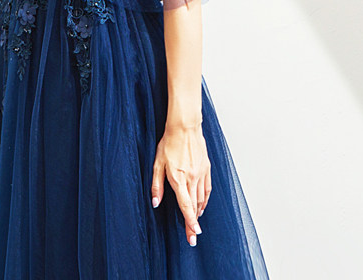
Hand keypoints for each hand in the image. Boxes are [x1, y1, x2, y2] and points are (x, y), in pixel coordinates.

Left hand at [151, 121, 211, 245]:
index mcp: (179, 179)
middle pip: (195, 206)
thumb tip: (155, 202)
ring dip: (199, 212)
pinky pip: (207, 189)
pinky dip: (205, 199)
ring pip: (202, 199)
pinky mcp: (206, 168)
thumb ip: (156, 184)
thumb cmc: (169, 143)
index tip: (193, 235)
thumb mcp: (157, 163)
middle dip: (194, 223)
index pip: (186, 206)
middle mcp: (192, 178)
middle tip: (193, 235)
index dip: (189, 223)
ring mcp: (201, 173)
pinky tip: (202, 204)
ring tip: (195, 220)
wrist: (185, 127)